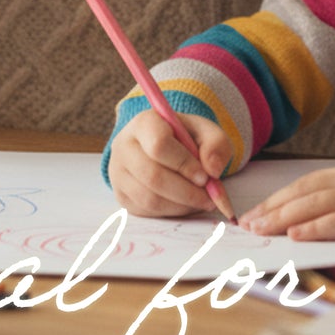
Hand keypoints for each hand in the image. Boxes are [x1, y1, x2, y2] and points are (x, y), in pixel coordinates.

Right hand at [107, 111, 233, 218]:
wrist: (165, 147)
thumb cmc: (186, 138)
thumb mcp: (206, 132)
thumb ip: (216, 145)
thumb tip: (213, 170)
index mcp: (144, 123)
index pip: (159, 145)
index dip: (184, 164)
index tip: (205, 176)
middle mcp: (124, 146)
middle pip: (153, 176)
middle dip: (186, 192)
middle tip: (208, 198)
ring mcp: (118, 173)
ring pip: (150, 198)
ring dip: (181, 205)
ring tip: (200, 201)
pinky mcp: (121, 195)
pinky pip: (147, 211)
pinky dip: (171, 212)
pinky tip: (185, 204)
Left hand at [240, 157, 334, 241]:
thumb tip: (330, 219)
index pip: (305, 183)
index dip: (279, 197)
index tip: (257, 211)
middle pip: (302, 192)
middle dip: (272, 208)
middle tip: (246, 223)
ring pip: (314, 205)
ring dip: (283, 218)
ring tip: (260, 229)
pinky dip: (315, 227)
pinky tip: (296, 234)